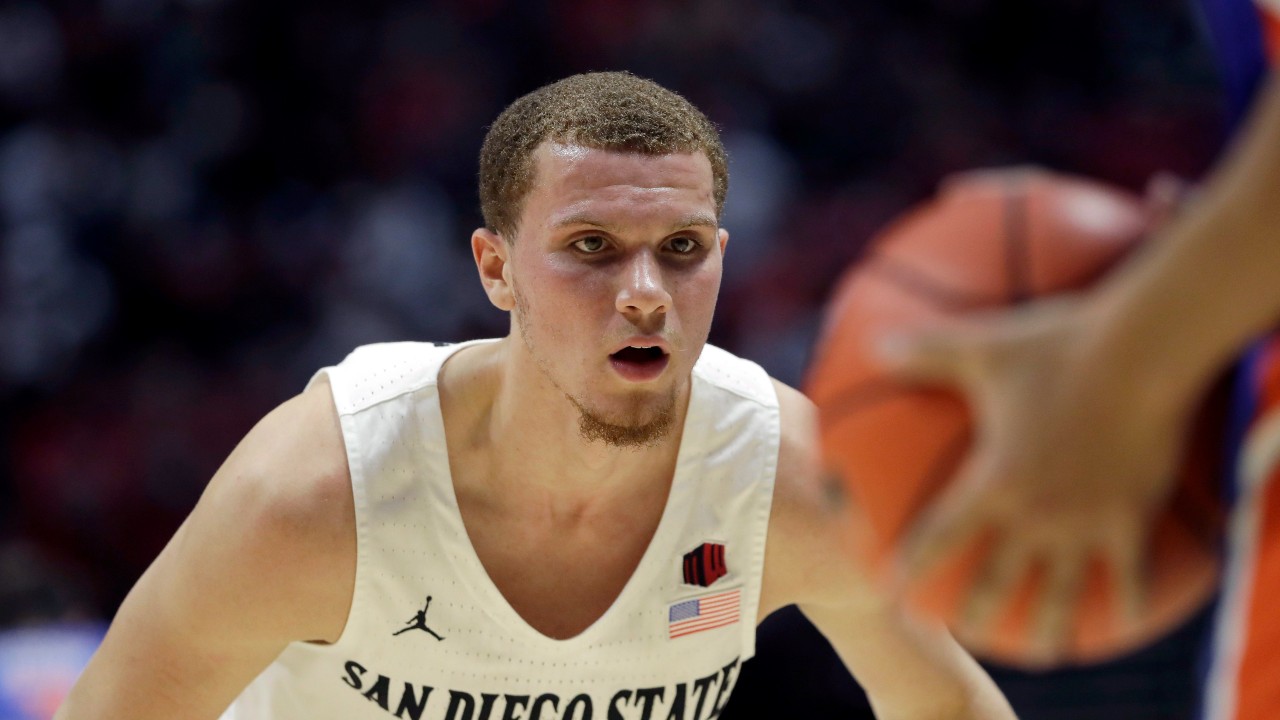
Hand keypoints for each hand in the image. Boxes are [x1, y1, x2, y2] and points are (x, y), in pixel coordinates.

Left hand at [878, 292, 1192, 666]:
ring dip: (1050, 627)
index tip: (893, 592)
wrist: (1143, 352)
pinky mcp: (1132, 517)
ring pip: (1062, 590)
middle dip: (977, 610)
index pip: (940, 536)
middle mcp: (1036, 514)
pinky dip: (1126, 601)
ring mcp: (1086, 521)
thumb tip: (873, 343)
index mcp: (994, 481)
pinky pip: (1129, 573)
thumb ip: (925, 352)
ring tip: (1045, 655)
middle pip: (998, 578)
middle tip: (964, 632)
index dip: (913, 566)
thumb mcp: (982, 348)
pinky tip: (1127, 619)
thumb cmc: (1057, 347)